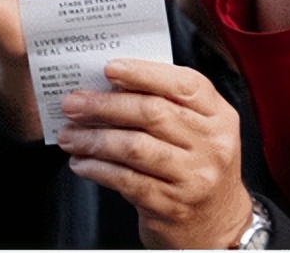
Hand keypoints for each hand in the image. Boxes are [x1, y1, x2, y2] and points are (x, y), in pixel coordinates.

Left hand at [57, 58, 251, 249]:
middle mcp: (212, 144)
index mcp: (220, 117)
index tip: (110, 68)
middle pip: (153, 113)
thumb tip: (112, 88)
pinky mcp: (171, 205)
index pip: (186, 85)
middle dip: (105, 105)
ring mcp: (193, 176)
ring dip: (94, 138)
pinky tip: (82, 163)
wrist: (217, 222)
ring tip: (69, 135)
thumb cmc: (198, 168)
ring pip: (134, 147)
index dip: (146, 73)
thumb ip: (171, 107)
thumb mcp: (201, 131)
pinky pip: (125, 180)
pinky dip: (97, 169)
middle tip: (74, 103)